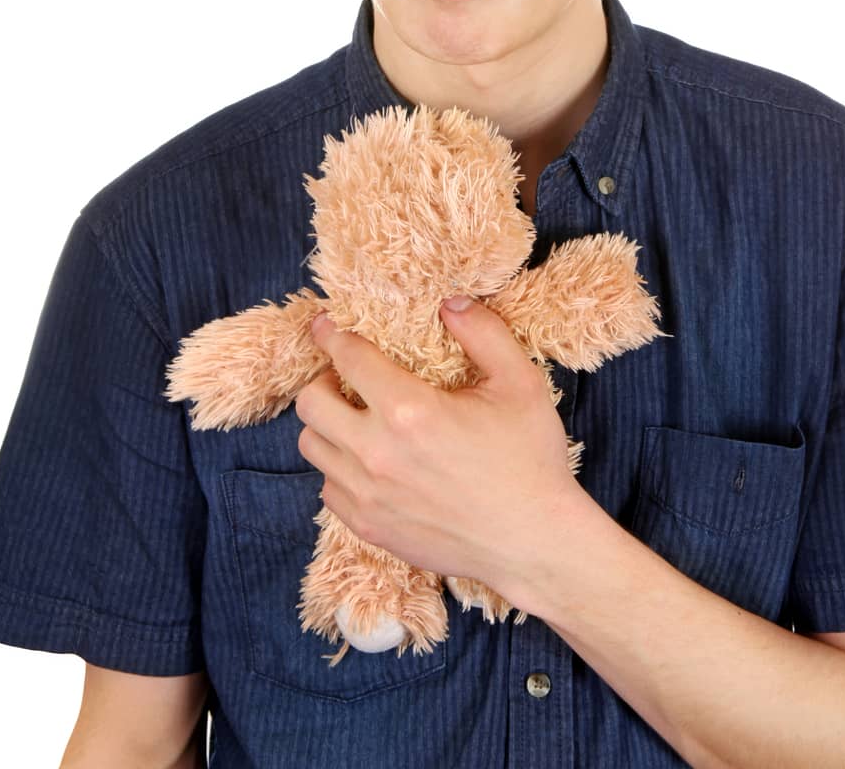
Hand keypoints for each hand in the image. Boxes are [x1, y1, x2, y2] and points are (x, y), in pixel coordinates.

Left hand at [294, 297, 582, 596]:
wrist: (534, 543)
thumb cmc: (529, 460)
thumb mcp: (519, 382)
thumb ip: (483, 332)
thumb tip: (450, 302)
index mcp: (409, 411)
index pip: (348, 358)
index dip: (332, 335)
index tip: (325, 325)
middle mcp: (376, 453)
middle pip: (311, 403)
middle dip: (323, 380)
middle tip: (347, 377)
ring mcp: (368, 495)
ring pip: (312, 447)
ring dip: (327, 425)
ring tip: (356, 418)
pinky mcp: (368, 527)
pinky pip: (327, 488)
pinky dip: (338, 468)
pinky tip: (370, 461)